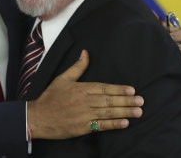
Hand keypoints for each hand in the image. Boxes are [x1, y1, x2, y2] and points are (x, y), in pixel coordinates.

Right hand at [27, 50, 143, 139]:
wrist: (39, 117)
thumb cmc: (51, 97)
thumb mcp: (63, 78)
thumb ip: (77, 67)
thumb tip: (86, 53)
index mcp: (81, 88)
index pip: (103, 88)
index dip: (118, 89)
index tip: (132, 90)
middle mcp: (84, 101)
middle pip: (109, 100)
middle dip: (126, 100)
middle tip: (141, 101)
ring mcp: (84, 115)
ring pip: (108, 113)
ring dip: (124, 112)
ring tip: (138, 112)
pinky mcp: (83, 127)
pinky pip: (101, 126)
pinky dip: (113, 124)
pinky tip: (125, 123)